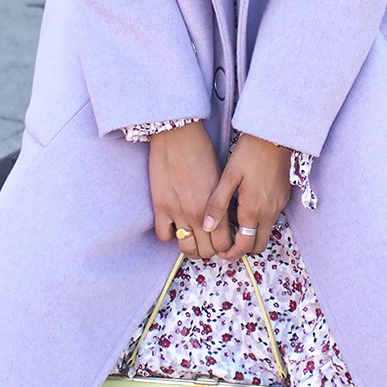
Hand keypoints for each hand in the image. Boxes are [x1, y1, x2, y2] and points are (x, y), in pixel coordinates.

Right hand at [148, 122, 223, 257]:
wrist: (178, 134)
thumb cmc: (202, 152)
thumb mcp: (221, 179)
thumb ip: (223, 204)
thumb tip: (226, 221)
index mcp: (216, 207)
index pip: (224, 243)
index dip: (225, 246)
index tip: (223, 241)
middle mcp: (197, 214)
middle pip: (206, 251)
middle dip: (209, 250)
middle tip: (208, 242)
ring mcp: (177, 212)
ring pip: (186, 248)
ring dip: (190, 247)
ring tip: (192, 240)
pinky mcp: (160, 207)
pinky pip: (164, 235)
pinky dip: (170, 234)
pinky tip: (174, 225)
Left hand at [203, 134, 290, 259]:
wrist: (275, 136)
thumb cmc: (248, 153)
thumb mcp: (228, 177)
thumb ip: (217, 204)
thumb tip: (207, 227)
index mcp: (253, 210)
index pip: (245, 246)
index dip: (232, 253)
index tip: (222, 252)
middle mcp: (269, 212)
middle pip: (259, 245)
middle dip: (244, 248)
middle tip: (228, 241)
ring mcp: (279, 205)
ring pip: (266, 232)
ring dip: (253, 235)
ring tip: (234, 223)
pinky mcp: (284, 197)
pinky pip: (272, 218)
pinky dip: (260, 222)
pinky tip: (246, 208)